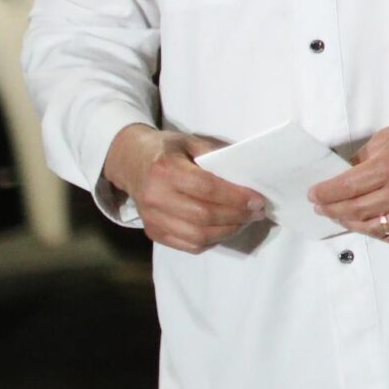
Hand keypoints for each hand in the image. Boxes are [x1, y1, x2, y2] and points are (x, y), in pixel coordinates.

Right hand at [101, 127, 260, 253]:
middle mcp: (155, 196)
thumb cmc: (166, 150)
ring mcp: (152, 218)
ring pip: (197, 236)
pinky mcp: (153, 232)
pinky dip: (211, 241)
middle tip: (257, 212)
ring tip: (245, 221)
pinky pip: (188, 246)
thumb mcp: (190, 142)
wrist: (130, 161)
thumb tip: (247, 176)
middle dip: (237, 217)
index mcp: (165, 170)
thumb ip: (215, 157)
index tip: (258, 200)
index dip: (236, 198)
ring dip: (228, 231)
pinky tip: (224, 229)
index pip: (207, 189)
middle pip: (204, 216)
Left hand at [308, 115, 388, 242]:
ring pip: (373, 228)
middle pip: (355, 211)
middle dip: (332, 210)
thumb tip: (344, 176)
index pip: (345, 188)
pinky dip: (377, 234)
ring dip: (351, 224)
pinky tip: (369, 226)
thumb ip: (364, 159)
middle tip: (323, 207)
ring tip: (342, 217)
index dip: (324, 194)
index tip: (314, 194)